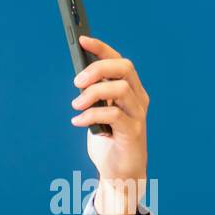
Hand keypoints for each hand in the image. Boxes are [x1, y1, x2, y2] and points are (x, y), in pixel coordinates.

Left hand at [70, 36, 148, 214]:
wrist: (119, 173)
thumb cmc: (107, 142)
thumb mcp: (97, 114)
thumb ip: (93, 97)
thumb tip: (78, 78)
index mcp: (130, 90)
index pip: (119, 61)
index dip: (102, 49)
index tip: (82, 40)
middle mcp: (138, 99)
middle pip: (124, 68)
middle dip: (98, 69)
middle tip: (76, 82)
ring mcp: (138, 114)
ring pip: (120, 89)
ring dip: (93, 93)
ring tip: (76, 105)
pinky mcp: (133, 132)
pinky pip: (114, 115)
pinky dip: (91, 115)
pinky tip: (78, 121)